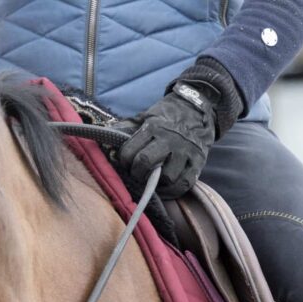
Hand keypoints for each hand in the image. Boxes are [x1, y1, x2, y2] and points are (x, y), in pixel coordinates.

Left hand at [116, 59, 242, 198]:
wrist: (198, 109)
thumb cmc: (167, 117)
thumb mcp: (145, 117)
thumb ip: (126, 128)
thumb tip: (104, 135)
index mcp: (153, 128)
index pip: (130, 151)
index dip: (124, 162)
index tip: (126, 164)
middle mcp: (169, 140)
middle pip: (146, 162)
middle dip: (137, 173)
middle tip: (138, 174)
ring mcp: (186, 152)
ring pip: (166, 177)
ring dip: (157, 184)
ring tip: (153, 180)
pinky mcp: (198, 162)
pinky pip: (183, 184)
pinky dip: (172, 191)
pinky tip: (165, 188)